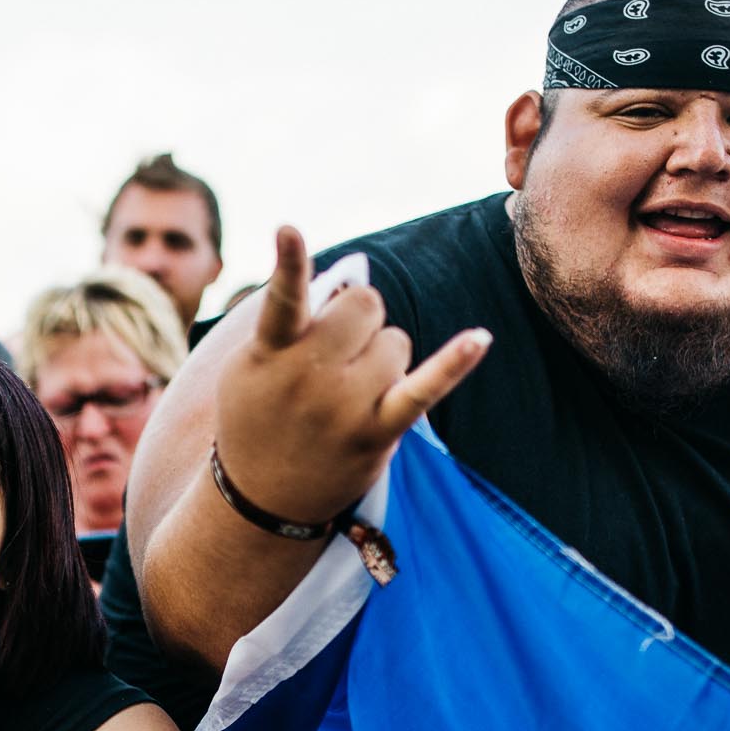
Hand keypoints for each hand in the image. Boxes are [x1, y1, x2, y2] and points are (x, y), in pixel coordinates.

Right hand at [214, 228, 490, 526]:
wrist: (263, 501)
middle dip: (360, 320)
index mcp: (271, 352)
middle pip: (365, 305)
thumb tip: (350, 292)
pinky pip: (423, 389)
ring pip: (395, 342)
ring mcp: (343, 406)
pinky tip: (479, 338)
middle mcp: (308, 376)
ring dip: (382, 358)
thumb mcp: (250, 368)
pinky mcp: (376, 432)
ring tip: (350, 394)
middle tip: (336, 356)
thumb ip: (288, 325)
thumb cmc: (260, 418)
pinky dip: (453, 363)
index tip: (289, 229)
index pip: (282, 298)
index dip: (288, 262)